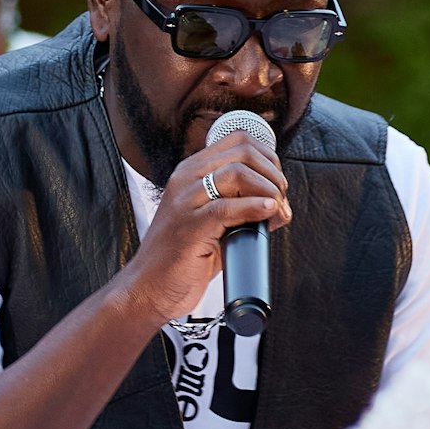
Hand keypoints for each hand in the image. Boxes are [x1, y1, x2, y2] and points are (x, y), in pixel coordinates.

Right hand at [113, 133, 291, 326]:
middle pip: (242, 152)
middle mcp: (185, 180)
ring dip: (269, 190)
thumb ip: (237, 206)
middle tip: (281, 201)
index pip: (238, 140)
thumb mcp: (211, 222)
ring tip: (276, 212)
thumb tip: (277, 204)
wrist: (149, 288)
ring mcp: (184, 201)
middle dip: (273, 175)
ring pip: (237, 173)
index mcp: (191, 173)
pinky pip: (227, 207)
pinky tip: (268, 214)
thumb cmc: (182, 259)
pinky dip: (254, 208)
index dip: (268, 157)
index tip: (277, 183)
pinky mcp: (188, 227)